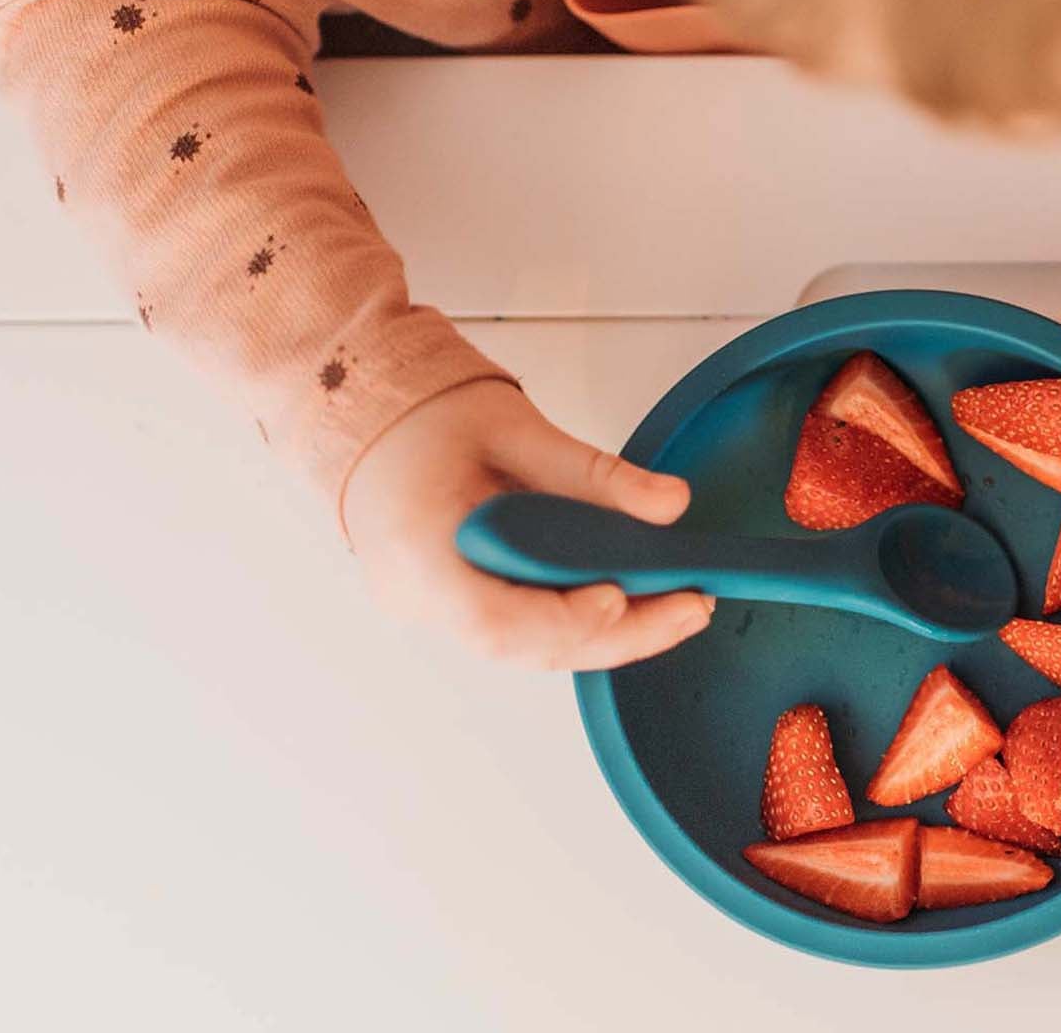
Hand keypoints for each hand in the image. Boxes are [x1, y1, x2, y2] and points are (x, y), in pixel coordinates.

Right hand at [342, 379, 714, 669]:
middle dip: (618, 636)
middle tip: (692, 609)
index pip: (493, 619)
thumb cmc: (423, 416)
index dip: (562, 619)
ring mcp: (432, 607)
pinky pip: (522, 626)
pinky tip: (634, 601)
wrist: (367, 413)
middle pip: (525, 645)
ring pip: (530, 646)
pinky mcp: (453, 604)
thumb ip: (594, 473)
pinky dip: (579, 618)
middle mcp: (417, 595)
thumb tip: (670, 505)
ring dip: (609, 633)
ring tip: (681, 607)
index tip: (619, 595)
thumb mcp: (515, 428)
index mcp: (416, 549)